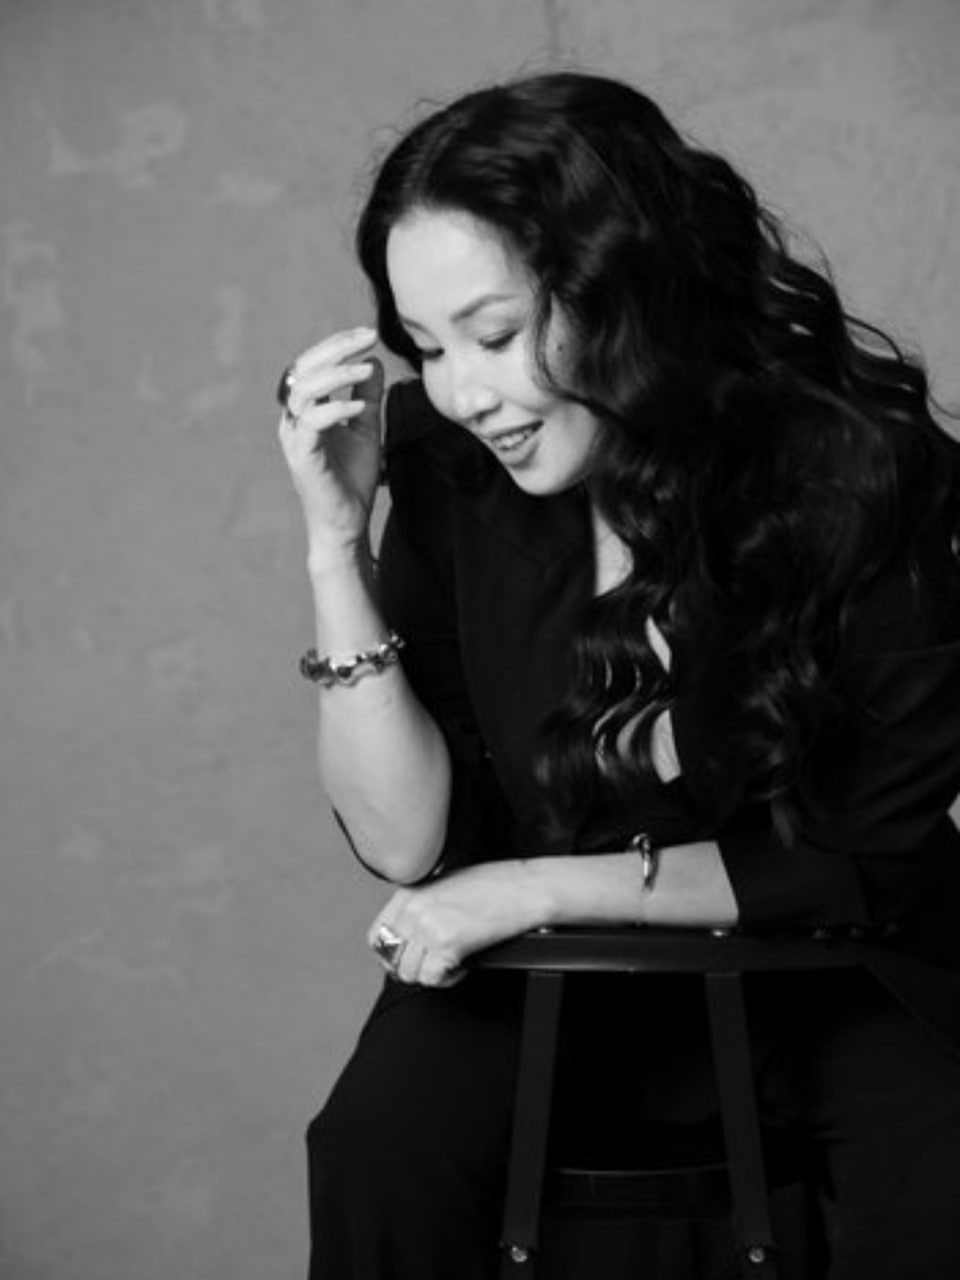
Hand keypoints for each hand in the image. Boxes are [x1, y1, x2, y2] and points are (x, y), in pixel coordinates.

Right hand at [276, 327, 384, 561]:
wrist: (347, 522)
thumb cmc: (353, 478)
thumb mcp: (366, 428)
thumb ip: (367, 395)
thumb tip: (371, 360)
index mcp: (306, 409)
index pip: (313, 364)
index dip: (338, 344)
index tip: (369, 335)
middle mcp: (294, 419)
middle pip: (304, 368)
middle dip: (336, 348)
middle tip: (368, 337)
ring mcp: (294, 436)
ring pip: (304, 390)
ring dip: (337, 374)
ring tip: (364, 369)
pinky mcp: (301, 456)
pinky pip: (312, 422)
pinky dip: (336, 408)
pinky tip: (360, 407)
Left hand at [368, 861, 547, 986]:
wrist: (524, 888)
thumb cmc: (494, 884)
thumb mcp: (444, 886)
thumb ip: (421, 907)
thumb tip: (409, 937)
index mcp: (410, 893)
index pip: (377, 935)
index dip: (391, 954)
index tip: (406, 959)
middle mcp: (414, 909)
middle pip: (392, 959)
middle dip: (412, 968)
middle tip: (434, 964)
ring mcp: (428, 926)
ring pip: (409, 973)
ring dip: (430, 974)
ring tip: (451, 963)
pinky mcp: (447, 943)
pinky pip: (431, 978)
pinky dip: (446, 979)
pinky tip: (461, 966)